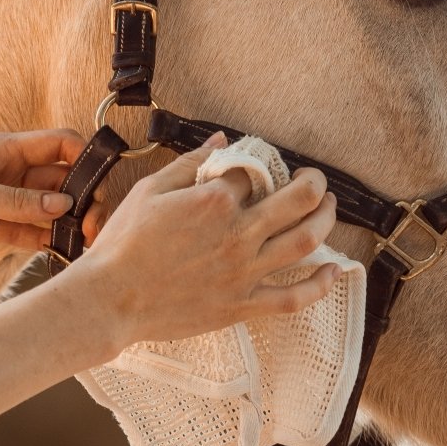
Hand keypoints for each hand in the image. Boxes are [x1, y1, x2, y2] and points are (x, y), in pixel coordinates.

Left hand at [0, 130, 86, 268]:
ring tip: (84, 243)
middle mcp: (4, 171)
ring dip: (66, 222)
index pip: (58, 143)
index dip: (84, 157)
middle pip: (58, 179)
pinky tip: (61, 253)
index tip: (101, 183)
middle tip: (93, 226)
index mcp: (1, 150)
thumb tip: (64, 206)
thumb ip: (16, 202)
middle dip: (81, 198)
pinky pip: (26, 229)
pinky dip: (44, 239)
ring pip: (45, 208)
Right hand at [76, 134, 338, 351]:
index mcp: (214, 201)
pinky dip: (320, 285)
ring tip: (329, 208)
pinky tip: (336, 271)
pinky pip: (293, 298)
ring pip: (306, 242)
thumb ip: (190, 163)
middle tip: (316, 180)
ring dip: (326, 220)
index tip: (253, 169)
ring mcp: (244, 271)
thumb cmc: (124, 244)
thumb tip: (222, 140)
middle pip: (298, 200)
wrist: (110, 299)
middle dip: (315, 184)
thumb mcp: (150, 190)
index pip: (252, 172)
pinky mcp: (243, 305)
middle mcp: (237, 234)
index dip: (256, 166)